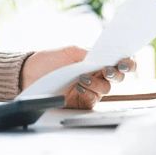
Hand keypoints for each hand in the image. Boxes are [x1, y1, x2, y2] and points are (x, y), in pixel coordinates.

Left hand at [20, 46, 136, 109]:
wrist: (28, 75)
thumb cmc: (49, 60)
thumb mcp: (70, 52)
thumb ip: (90, 54)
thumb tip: (105, 59)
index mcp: (97, 60)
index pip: (120, 61)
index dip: (128, 62)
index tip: (124, 61)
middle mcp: (97, 75)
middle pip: (119, 77)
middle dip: (117, 73)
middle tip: (108, 70)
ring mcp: (91, 89)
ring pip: (107, 89)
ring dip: (98, 83)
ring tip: (82, 78)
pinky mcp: (82, 102)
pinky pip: (94, 100)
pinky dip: (89, 93)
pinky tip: (79, 88)